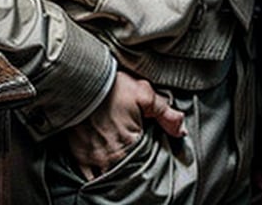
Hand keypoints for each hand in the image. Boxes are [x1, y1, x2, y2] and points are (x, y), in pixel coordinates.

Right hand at [66, 70, 185, 179]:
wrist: (79, 80)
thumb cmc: (112, 86)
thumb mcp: (144, 93)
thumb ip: (165, 113)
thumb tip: (182, 131)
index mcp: (132, 144)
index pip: (147, 164)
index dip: (151, 163)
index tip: (152, 158)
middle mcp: (114, 157)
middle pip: (129, 175)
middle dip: (134, 172)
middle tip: (137, 165)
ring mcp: (95, 160)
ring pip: (110, 180)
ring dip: (117, 178)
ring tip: (122, 172)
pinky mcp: (80, 157)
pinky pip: (89, 181)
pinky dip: (97, 182)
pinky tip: (103, 178)